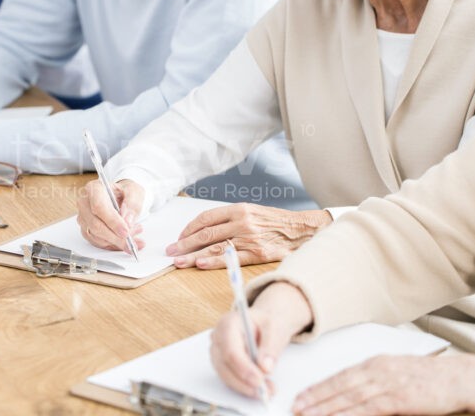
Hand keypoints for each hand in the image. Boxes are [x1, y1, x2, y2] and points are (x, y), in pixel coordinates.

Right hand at [76, 179, 145, 252]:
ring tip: (134, 237)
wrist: (121, 196)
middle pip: (95, 224)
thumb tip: (127, 220)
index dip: (112, 221)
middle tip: (132, 242)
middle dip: (115, 237)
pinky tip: (125, 242)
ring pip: (96, 236)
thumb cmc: (125, 191)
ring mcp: (83, 217)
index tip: (125, 231)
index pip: (99, 207)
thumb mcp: (135, 191)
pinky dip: (112, 245)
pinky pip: (97, 242)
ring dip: (116, 242)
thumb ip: (132, 204)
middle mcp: (85, 203)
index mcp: (95, 188)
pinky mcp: (86, 229)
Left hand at [166, 204, 331, 268]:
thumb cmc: (277, 222)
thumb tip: (206, 231)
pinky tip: (201, 264)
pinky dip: (214, 261)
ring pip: (214, 247)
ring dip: (193, 255)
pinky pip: (231, 258)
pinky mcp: (258, 253)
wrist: (304, 230)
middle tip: (170, 251)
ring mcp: (249, 238)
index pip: (206, 218)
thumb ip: (231, 219)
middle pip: (205, 233)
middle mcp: (242, 222)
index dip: (189, 228)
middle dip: (184, 243)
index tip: (179, 237)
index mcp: (239, 209)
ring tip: (178, 262)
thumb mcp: (253, 212)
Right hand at [211, 282, 311, 398]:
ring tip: (267, 390)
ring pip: (225, 375)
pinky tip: (260, 388)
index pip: (230, 350)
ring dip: (245, 387)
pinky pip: (229, 379)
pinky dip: (244, 386)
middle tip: (265, 391)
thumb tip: (265, 368)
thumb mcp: (275, 328)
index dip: (243, 368)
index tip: (259, 380)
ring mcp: (217, 352)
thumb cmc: (267, 322)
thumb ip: (271, 347)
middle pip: (224, 365)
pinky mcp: (222, 363)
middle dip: (244, 382)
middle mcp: (218, 338)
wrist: (264, 322)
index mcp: (228, 323)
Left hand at [293, 353, 474, 415]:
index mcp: (375, 363)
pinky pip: (368, 410)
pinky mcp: (399, 399)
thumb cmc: (430, 379)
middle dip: (314, 399)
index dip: (318, 387)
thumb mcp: (397, 374)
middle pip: (338, 387)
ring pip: (348, 399)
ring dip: (326, 408)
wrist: (460, 378)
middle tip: (295, 408)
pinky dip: (349, 415)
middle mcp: (376, 371)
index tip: (300, 396)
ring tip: (308, 415)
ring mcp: (387, 384)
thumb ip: (374, 382)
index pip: (339, 376)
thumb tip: (350, 398)